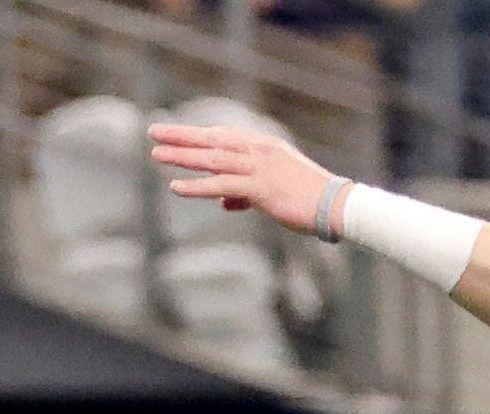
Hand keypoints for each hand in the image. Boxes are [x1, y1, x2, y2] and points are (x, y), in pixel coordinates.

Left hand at [149, 121, 340, 232]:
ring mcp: (259, 168)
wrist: (335, 206)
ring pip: (212, 159)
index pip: (225, 135)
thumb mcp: (274, 193)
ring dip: (182, 156)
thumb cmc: (308, 200)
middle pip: (213, 139)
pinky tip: (176, 187)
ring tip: (156, 154)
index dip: (199, 134)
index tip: (177, 133)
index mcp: (264, 147)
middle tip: (154, 131)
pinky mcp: (260, 188)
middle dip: (182, 136)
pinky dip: (197, 187)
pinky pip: (221, 185)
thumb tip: (225, 202)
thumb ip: (246, 195)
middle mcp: (259, 151)